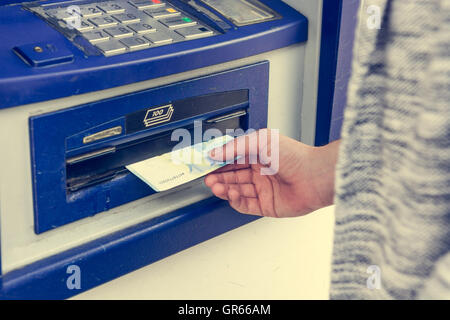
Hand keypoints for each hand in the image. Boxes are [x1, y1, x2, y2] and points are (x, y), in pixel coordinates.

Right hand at [204, 129, 339, 217]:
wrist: (315, 176)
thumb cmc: (295, 156)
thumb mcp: (261, 141)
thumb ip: (235, 147)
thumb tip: (215, 153)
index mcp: (259, 155)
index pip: (233, 160)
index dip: (219, 162)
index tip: (206, 164)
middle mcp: (261, 172)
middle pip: (233, 176)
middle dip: (219, 177)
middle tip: (207, 178)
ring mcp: (264, 189)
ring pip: (237, 191)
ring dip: (225, 188)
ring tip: (215, 186)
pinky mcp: (267, 205)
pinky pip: (246, 204)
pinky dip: (235, 200)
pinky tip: (230, 194)